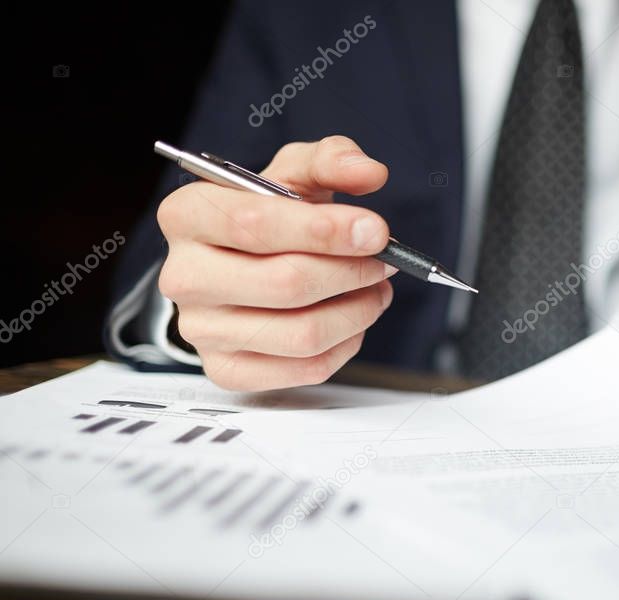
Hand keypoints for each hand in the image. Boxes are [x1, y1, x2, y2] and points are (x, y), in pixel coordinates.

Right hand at [157, 136, 395, 390]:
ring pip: (302, 333)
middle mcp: (184, 275)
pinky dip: (345, 345)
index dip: (325, 230)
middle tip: (384, 262)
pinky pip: (304, 369)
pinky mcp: (226, 370)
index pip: (255, 224)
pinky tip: (352, 321)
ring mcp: (200, 330)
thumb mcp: (294, 174)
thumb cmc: (268, 218)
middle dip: (352, 272)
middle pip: (286, 283)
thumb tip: (369, 172)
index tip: (375, 230)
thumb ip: (331, 160)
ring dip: (357, 311)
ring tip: (375, 290)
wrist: (240, 264)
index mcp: (188, 215)